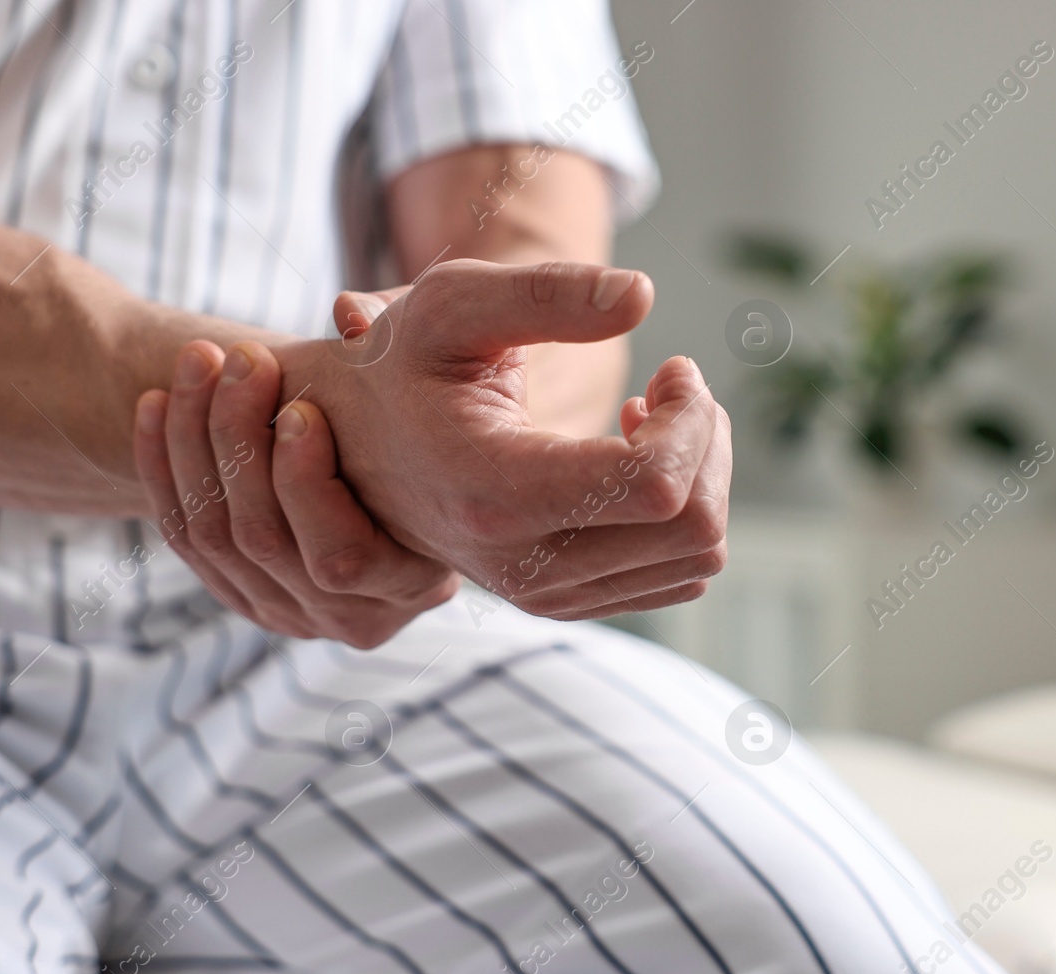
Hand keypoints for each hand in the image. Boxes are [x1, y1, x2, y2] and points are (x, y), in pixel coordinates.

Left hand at [133, 339, 459, 647]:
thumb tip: (348, 314)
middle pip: (263, 540)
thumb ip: (403, 353)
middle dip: (238, 439)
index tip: (299, 405)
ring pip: (213, 537)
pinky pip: (185, 537)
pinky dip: (161, 466)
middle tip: (239, 359)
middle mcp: (353, 617)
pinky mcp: (244, 594)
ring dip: (191, 440)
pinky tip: (155, 401)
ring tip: (197, 362)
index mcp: (415, 583)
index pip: (340, 555)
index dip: (306, 483)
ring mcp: (292, 613)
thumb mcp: (451, 391)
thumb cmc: (444, 417)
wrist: (422, 462)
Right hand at [295, 259, 731, 620]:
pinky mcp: (566, 600)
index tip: (673, 368)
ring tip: (647, 416)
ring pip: (697, 558)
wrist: (348, 448)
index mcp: (495, 492)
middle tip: (671, 386)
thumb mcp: (451, 303)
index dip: (692, 418)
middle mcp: (523, 564)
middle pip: (693, 527)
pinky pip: (677, 575)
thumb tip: (643, 295)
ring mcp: (546, 593)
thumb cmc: (402, 364)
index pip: (656, 485)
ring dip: (700, 473)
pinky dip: (681, 513)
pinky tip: (628, 459)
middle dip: (707, 441)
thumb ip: (545, 291)